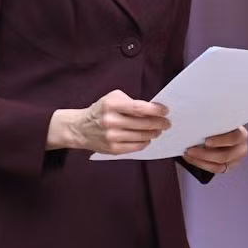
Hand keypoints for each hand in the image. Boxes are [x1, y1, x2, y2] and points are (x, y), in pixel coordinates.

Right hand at [51, 90, 172, 154]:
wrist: (80, 128)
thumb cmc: (100, 111)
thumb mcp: (112, 98)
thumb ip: (130, 102)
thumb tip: (152, 109)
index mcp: (111, 105)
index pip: (139, 108)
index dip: (155, 110)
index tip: (165, 111)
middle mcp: (111, 121)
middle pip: (143, 124)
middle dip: (159, 123)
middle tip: (166, 123)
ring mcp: (111, 137)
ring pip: (142, 136)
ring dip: (154, 133)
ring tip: (157, 130)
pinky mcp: (113, 149)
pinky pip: (136, 147)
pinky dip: (145, 142)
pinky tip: (147, 138)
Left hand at [182, 126, 247, 176]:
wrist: (224, 132)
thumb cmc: (220, 124)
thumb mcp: (220, 121)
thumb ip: (212, 123)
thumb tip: (192, 121)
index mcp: (241, 135)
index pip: (234, 139)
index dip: (220, 141)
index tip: (206, 141)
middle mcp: (241, 149)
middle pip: (224, 156)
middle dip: (204, 154)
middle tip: (189, 150)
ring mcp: (235, 160)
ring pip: (217, 166)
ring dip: (199, 161)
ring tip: (187, 154)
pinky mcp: (227, 168)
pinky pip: (213, 169)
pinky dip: (199, 164)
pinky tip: (190, 158)